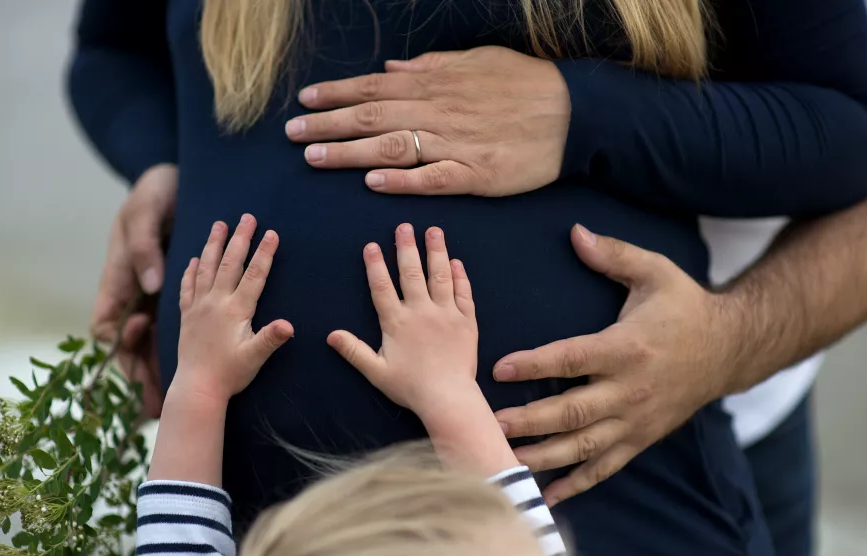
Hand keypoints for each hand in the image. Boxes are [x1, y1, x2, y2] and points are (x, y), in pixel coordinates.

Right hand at [91, 163, 177, 416]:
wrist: (169, 177)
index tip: (134, 362)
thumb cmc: (151, 193)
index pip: (106, 324)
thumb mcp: (141, 216)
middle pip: (132, 342)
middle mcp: (134, 291)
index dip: (117, 347)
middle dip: (141, 373)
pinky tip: (195, 366)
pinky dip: (181, 342)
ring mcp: (153, 293)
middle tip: (152, 406)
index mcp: (119, 277)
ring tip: (169, 400)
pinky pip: (178, 321)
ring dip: (160, 366)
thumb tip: (153, 287)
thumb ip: (144, 251)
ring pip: (154, 338)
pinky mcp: (175, 288)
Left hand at [172, 215, 292, 402]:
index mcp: (235, 310)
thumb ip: (271, 339)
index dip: (264, 253)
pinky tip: (195, 258)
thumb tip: (289, 325)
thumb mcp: (255, 358)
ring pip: (207, 268)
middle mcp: (215, 303)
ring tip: (219, 224)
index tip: (272, 233)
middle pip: (230, 263)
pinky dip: (191, 269)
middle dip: (240, 238)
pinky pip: (188, 286)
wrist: (197, 388)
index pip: (254, 275)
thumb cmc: (230, 374)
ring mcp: (198, 307)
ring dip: (214, 244)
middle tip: (247, 217)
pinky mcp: (187, 315)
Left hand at [288, 47, 570, 196]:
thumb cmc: (525, 84)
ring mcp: (454, 144)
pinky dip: (400, 181)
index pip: (374, 88)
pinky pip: (431, 179)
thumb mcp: (477, 61)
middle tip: (292, 137)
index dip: (336, 94)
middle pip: (371, 117)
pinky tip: (371, 183)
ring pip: (391, 147)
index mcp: (436, 83)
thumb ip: (430, 65)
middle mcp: (437, 111)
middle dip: (327, 126)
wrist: (574, 113)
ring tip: (313, 159)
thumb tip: (391, 68)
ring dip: (348, 153)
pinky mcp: (475, 174)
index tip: (304, 102)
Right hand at [328, 224, 478, 412]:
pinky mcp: (466, 321)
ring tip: (434, 231)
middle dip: (406, 247)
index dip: (375, 265)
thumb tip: (330, 335)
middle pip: (411, 273)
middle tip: (404, 226)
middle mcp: (421, 312)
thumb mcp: (376, 371)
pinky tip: (456, 261)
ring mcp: (446, 314)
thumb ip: (354, 351)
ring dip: (436, 251)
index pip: (382, 287)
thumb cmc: (410, 387)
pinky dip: (460, 276)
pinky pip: (463, 293)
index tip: (372, 245)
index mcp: (396, 322)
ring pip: (440, 276)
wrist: (448, 397)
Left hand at [493, 225, 734, 503]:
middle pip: (572, 412)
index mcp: (626, 347)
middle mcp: (629, 390)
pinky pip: (604, 468)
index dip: (534, 364)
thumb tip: (574, 232)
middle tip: (490, 423)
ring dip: (543, 456)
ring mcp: (635, 420)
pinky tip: (545, 496)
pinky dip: (575, 485)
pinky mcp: (640, 439)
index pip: (572, 358)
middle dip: (529, 421)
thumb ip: (613, 254)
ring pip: (583, 446)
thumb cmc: (684, 306)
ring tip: (506, 460)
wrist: (731, 348)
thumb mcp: (655, 272)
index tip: (498, 369)